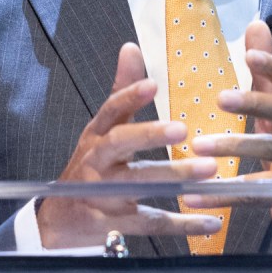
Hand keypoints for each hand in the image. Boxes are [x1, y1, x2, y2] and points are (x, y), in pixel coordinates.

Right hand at [35, 42, 224, 248]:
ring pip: (139, 184)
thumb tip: (131, 48)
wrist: (59, 221)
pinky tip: (212, 222)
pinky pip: (152, 223)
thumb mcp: (101, 130)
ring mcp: (105, 194)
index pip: (110, 110)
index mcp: (97, 136)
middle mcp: (97, 162)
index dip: (129, 96)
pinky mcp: (116, 223)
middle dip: (149, 135)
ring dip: (175, 177)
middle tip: (183, 128)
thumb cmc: (89, 168)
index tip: (152, 84)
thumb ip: (121, 93)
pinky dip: (183, 224)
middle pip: (120, 144)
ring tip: (210, 172)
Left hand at [185, 19, 271, 246]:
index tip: (249, 54)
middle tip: (220, 98)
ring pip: (270, 152)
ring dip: (234, 147)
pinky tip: (194, 194)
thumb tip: (256, 23)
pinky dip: (223, 194)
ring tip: (198, 146)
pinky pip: (255, 193)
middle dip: (255, 102)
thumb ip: (266, 71)